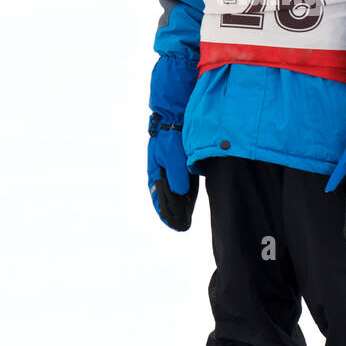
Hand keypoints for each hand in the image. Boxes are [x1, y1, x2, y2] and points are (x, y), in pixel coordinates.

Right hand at [148, 113, 198, 231]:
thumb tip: (181, 193)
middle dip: (173, 214)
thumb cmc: (170, 139)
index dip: (166, 214)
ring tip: (185, 219)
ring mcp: (169, 170)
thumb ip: (176, 176)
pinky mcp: (179, 165)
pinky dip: (185, 195)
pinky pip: (181, 184)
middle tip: (181, 227)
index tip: (174, 225)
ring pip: (174, 193)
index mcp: (155, 175)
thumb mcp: (172, 158)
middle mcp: (161, 175)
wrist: (174, 119)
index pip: (159, 200)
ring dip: (179, 206)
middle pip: (166, 199)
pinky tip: (190, 202)